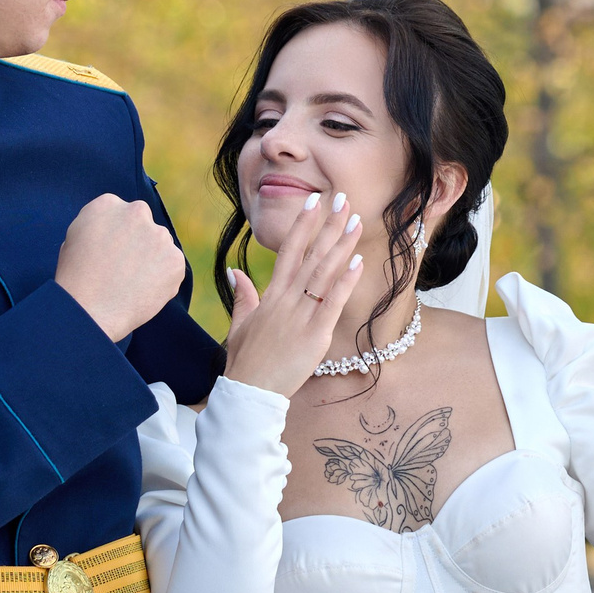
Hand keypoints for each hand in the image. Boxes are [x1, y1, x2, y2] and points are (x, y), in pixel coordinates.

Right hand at [56, 195, 186, 341]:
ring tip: (131, 283)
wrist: (89, 309)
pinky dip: (163, 279)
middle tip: (125, 268)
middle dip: (138, 242)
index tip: (112, 252)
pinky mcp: (175, 259)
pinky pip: (172, 267)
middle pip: (144, 225)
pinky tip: (143, 291)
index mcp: (108, 204)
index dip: (117, 235)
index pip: (122, 214)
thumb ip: (98, 225)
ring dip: (153, 259)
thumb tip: (115, 228)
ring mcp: (159, 235)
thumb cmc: (75, 278)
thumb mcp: (74, 239)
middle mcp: (137, 212)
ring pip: (161, 245)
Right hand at [222, 193, 364, 395]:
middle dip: (328, 226)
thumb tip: (235, 271)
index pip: (288, 251)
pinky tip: (358, 262)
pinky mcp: (315, 335)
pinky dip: (346, 282)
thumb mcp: (240, 325)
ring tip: (356, 221)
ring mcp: (301, 316)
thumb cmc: (245, 361)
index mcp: (270, 296)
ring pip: (324, 273)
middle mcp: (286, 300)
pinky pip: (333, 303)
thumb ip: (242, 295)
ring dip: (342, 246)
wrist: (249, 393)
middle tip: (344, 199)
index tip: (314, 201)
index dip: (302, 225)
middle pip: (311, 255)